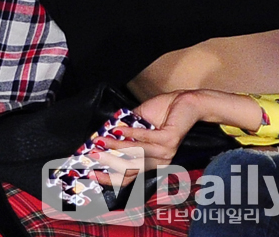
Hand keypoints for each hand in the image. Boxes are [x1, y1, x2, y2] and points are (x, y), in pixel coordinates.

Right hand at [92, 90, 261, 185]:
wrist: (186, 102)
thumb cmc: (163, 111)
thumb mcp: (139, 121)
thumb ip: (124, 129)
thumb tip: (102, 133)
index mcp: (152, 161)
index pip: (129, 176)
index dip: (110, 177)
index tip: (92, 172)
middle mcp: (159, 161)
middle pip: (130, 170)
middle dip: (108, 163)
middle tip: (92, 154)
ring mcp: (165, 152)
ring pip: (135, 154)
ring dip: (115, 145)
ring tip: (101, 138)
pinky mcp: (169, 140)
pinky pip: (145, 139)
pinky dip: (130, 133)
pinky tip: (118, 128)